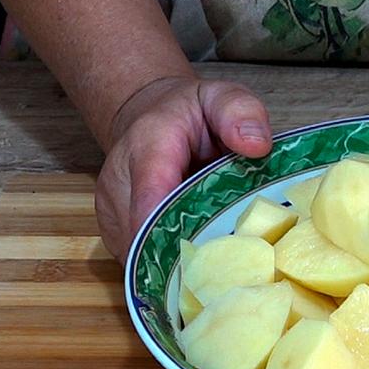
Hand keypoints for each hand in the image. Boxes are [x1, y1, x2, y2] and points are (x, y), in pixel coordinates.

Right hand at [95, 76, 272, 259]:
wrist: (151, 119)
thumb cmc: (191, 114)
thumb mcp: (221, 97)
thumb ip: (239, 111)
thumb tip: (256, 144)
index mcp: (147, 147)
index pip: (152, 194)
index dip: (177, 229)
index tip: (209, 253)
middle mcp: (119, 184)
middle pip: (146, 236)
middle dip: (187, 257)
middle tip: (229, 271)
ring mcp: (112, 212)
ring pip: (142, 256)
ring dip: (179, 266)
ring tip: (217, 269)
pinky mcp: (115, 234)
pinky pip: (140, 263)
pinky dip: (170, 270)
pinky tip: (199, 266)